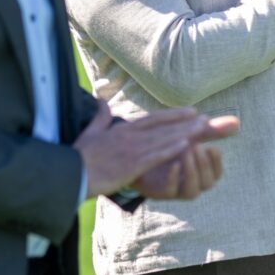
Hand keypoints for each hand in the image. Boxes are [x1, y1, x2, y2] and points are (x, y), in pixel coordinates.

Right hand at [74, 102, 217, 198]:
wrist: (68, 175)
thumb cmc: (77, 157)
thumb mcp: (90, 133)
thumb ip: (100, 116)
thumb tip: (102, 100)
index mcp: (122, 130)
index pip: (153, 119)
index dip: (173, 114)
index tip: (190, 111)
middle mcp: (130, 137)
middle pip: (163, 127)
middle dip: (185, 123)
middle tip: (206, 119)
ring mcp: (132, 150)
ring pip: (164, 139)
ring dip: (185, 133)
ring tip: (203, 128)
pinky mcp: (131, 165)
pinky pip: (156, 156)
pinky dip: (172, 149)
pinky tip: (187, 145)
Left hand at [131, 115, 239, 199]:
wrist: (140, 153)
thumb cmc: (171, 144)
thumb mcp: (191, 135)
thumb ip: (212, 130)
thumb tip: (237, 122)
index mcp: (202, 172)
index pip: (217, 173)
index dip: (216, 163)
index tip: (212, 147)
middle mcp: (192, 183)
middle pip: (207, 183)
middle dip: (204, 165)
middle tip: (197, 147)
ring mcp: (177, 190)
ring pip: (191, 191)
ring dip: (191, 172)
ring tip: (186, 153)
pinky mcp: (160, 191)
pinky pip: (170, 191)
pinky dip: (173, 178)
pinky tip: (173, 163)